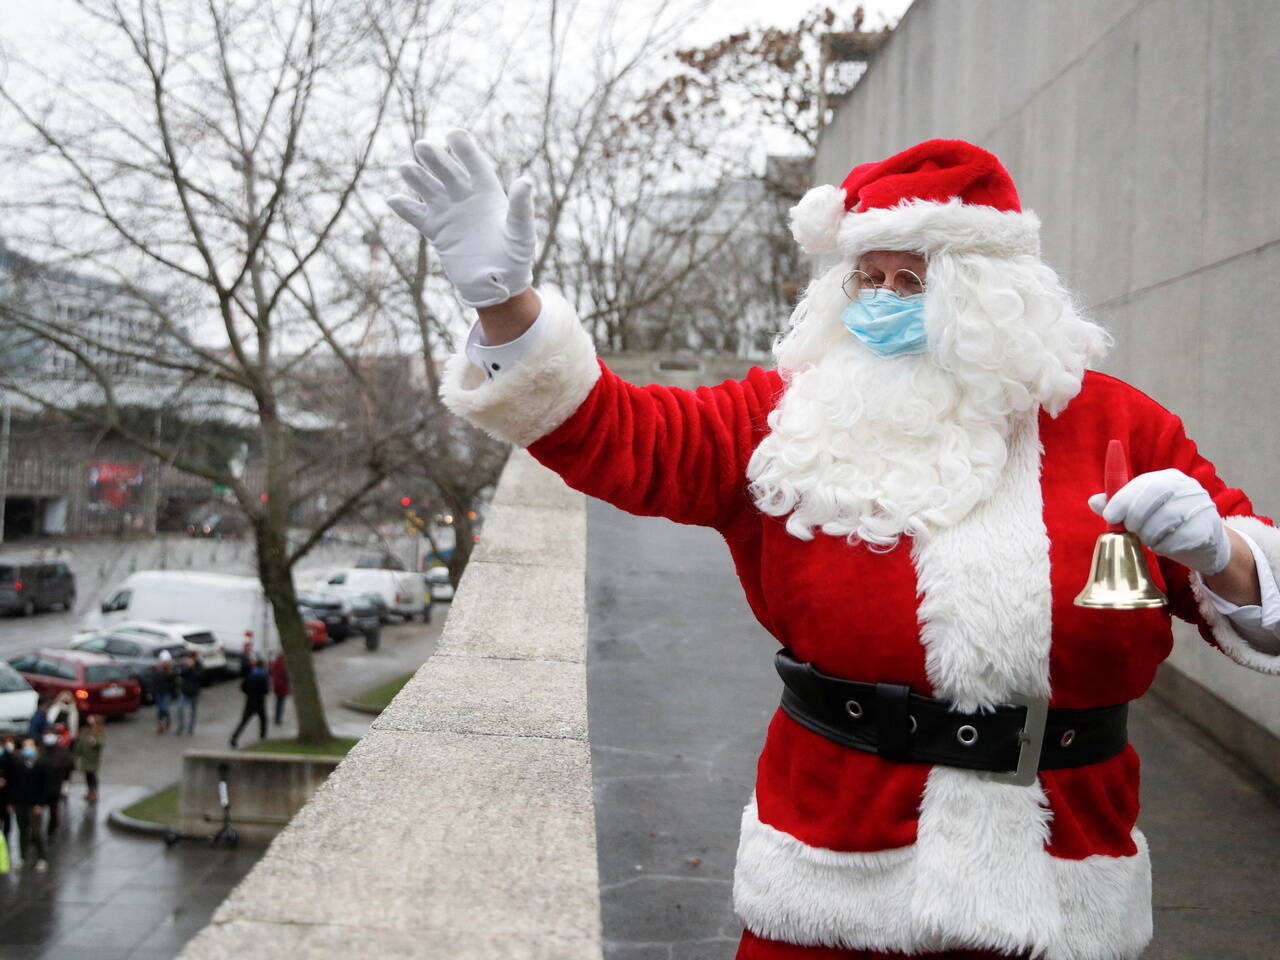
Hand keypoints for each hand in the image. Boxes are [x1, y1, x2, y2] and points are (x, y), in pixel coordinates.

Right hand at [388, 130, 535, 307]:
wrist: (498, 283)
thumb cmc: (516, 257)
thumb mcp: (522, 233)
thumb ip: (521, 208)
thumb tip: (524, 181)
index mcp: (488, 192)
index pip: (475, 165)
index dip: (465, 149)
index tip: (454, 134)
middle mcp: (465, 197)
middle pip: (447, 172)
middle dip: (435, 159)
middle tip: (422, 146)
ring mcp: (449, 212)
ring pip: (428, 189)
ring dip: (417, 178)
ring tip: (405, 168)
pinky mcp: (436, 231)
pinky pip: (417, 215)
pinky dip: (405, 208)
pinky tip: (393, 200)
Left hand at [1089, 468, 1229, 574]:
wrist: (1205, 545)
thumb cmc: (1167, 527)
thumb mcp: (1141, 514)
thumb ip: (1119, 507)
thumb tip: (1093, 500)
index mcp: (1168, 478)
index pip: (1144, 483)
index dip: (1123, 500)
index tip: (1109, 517)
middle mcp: (1187, 486)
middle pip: (1155, 496)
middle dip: (1136, 517)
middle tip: (1132, 532)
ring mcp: (1202, 505)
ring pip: (1167, 518)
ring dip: (1150, 534)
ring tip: (1148, 540)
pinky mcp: (1209, 527)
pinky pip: (1181, 538)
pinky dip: (1166, 546)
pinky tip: (1163, 547)